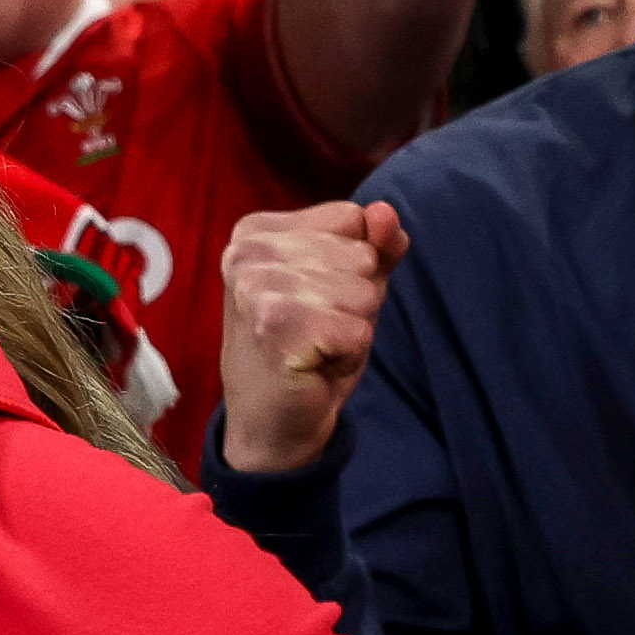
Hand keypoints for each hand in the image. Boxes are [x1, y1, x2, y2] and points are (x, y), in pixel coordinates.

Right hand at [214, 202, 407, 476]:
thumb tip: (387, 214)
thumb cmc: (309, 346)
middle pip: (361, 255)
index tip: (319, 299)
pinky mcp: (275, 326)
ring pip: (364, 292)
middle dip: (357, 300)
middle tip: (317, 330)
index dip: (354, 266)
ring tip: (316, 346)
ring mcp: (256, 287)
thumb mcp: (349, 285)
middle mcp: (247, 251)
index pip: (352, 218)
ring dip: (353, 328)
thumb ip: (375, 245)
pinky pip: (358, 329)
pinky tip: (316, 365)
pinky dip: (349, 354)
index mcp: (257, 229)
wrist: (273, 421)